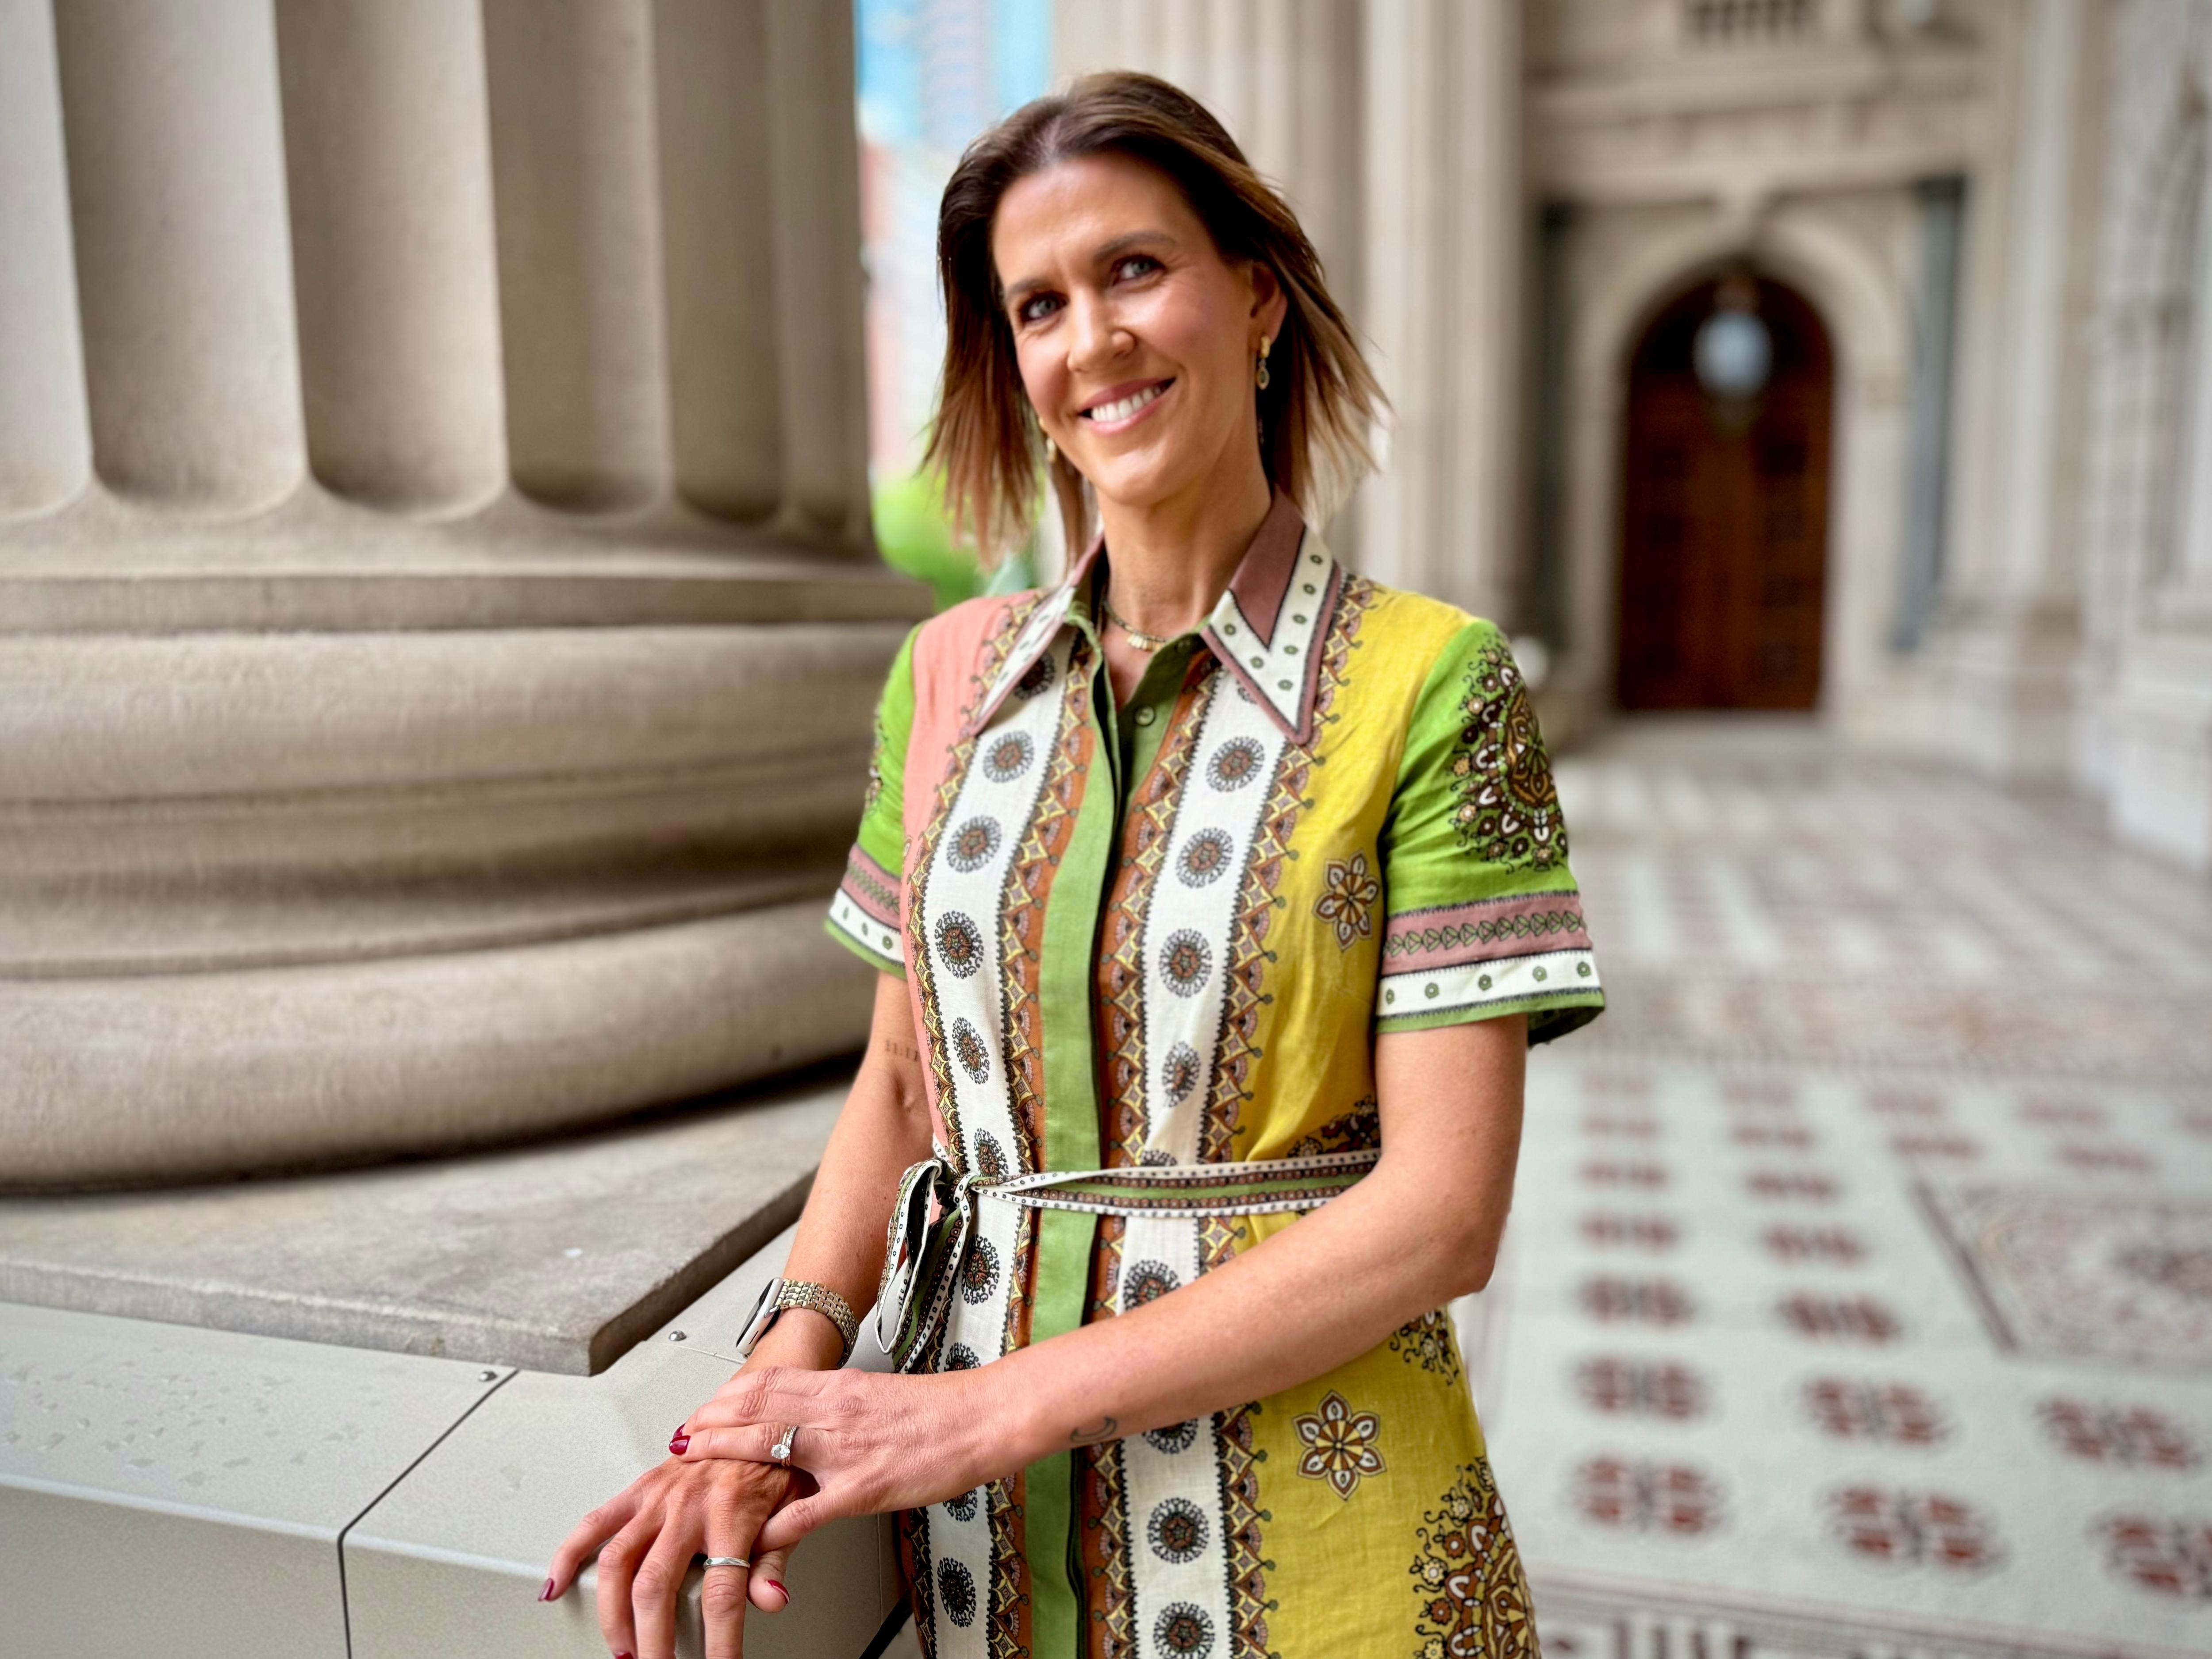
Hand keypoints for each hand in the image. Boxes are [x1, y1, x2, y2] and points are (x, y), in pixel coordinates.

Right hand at [543, 1448, 800, 1658]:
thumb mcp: (793, 1508)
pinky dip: (569, 1554)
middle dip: (653, 1639)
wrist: (759, 1414)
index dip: (720, 1641)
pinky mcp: (640, 1489)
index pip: (723, 1593)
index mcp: (733, 1514)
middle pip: (657, 1585)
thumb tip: (773, 1602)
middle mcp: (689, 1506)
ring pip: (619, 1562)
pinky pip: (595, 1522)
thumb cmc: (775, 1463)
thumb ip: (778, 1558)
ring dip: (614, 1614)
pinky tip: (556, 1586)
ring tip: (622, 1651)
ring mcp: (659, 1498)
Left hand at [672, 1363, 1006, 1552]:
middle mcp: (834, 1410)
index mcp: (840, 1385)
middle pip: (756, 1407)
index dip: (728, 1393)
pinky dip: (770, 1527)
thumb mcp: (877, 1394)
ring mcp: (844, 1450)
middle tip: (681, 1437)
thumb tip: (808, 1409)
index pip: (769, 1380)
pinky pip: (803, 1512)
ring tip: (694, 1470)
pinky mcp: (860, 1490)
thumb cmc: (938, 1411)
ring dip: (724, 1457)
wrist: (981, 1419)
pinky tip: (748, 1536)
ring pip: (767, 1448)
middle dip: (710, 1422)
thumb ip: (839, 1402)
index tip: (705, 1405)